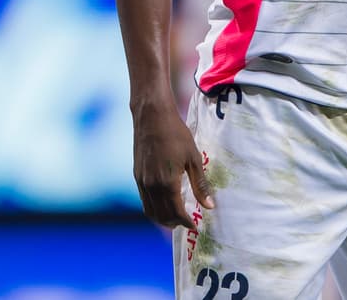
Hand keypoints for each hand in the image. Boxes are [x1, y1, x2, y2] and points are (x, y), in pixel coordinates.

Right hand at [132, 103, 213, 228]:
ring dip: (163, 218)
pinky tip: (164, 204)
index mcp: (167, 183)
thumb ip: (200, 184)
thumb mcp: (193, 159)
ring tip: (176, 218)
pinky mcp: (137, 176)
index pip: (176, 212)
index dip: (186, 222)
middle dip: (175, 223)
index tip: (195, 226)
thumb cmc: (176, 135)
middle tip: (187, 223)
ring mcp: (141, 182)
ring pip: (150, 210)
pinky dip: (154, 208)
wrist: (152, 118)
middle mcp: (151, 186)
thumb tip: (209, 205)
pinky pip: (144, 200)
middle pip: (162, 215)